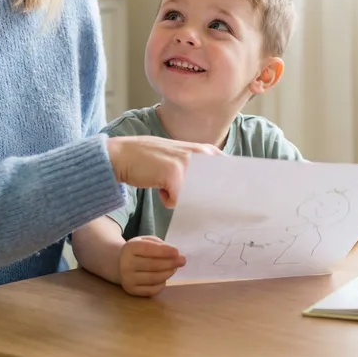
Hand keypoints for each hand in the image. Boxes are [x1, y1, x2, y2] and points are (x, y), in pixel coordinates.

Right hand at [106, 135, 220, 207]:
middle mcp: (202, 155)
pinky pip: (177, 201)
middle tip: (186, 196)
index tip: (232, 204)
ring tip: (170, 184)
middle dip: (208, 201)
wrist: (125, 154)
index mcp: (208, 152)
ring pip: (197, 198)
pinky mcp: (174, 174)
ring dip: (182, 198)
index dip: (230, 192)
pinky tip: (160, 186)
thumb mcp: (185, 160)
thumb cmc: (155, 162)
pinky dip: (168, 200)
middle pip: (218, 190)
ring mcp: (189, 163)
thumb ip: (204, 173)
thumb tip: (224, 198)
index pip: (231, 175)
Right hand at [118, 235, 184, 296]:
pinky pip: (151, 290)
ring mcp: (128, 279)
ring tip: (174, 268)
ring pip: (153, 278)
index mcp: (129, 248)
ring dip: (168, 273)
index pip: (148, 249)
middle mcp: (126, 264)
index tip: (177, 252)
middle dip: (170, 263)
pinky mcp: (131, 291)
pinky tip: (165, 277)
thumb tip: (175, 255)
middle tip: (182, 261)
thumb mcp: (145, 241)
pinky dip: (161, 284)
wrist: (119, 264)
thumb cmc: (137, 251)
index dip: (164, 251)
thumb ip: (159, 245)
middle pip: (152, 265)